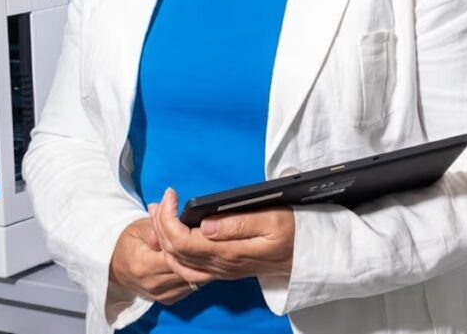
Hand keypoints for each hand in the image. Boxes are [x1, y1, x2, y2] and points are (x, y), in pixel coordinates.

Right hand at [109, 217, 196, 304]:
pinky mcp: (168, 299)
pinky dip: (195, 276)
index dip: (187, 245)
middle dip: (198, 256)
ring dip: (200, 267)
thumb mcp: (138, 228)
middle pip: (187, 270)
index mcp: (144, 265)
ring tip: (202, 252)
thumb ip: (154, 229)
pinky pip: (189, 288)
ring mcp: (161, 294)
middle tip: (205, 241)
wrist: (116, 265)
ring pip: (192, 281)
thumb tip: (169, 231)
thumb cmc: (129, 242)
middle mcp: (153, 283)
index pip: (175, 256)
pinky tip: (197, 264)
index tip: (195, 233)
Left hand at [149, 188, 294, 287]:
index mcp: (229, 252)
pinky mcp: (222, 270)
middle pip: (175, 251)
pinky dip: (173, 254)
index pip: (184, 240)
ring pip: (178, 262)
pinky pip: (188, 270)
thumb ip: (238, 224)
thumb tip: (204, 225)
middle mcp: (220, 265)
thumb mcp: (272, 220)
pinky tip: (172, 239)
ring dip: (164, 238)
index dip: (169, 218)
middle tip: (160, 200)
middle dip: (161, 224)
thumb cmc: (292, 233)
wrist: (306, 257)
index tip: (171, 194)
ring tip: (159, 214)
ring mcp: (220, 271)